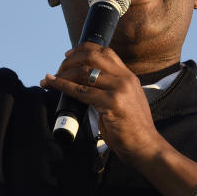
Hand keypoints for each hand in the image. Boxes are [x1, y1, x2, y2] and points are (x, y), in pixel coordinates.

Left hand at [40, 44, 168, 167]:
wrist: (146, 147)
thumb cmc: (133, 128)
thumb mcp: (126, 101)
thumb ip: (111, 89)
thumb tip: (87, 84)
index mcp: (128, 76)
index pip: (105, 51)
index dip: (83, 49)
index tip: (68, 55)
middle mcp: (125, 79)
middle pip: (92, 56)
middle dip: (70, 61)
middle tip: (57, 70)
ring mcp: (119, 89)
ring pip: (84, 72)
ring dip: (62, 74)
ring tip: (50, 79)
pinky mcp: (112, 103)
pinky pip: (81, 91)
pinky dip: (63, 85)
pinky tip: (53, 84)